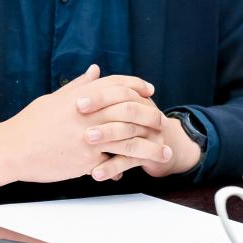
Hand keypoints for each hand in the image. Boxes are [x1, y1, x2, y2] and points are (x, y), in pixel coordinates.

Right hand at [0, 65, 165, 187]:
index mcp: (81, 96)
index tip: (149, 90)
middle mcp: (89, 115)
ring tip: (164, 153)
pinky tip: (137, 169)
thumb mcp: (54, 99)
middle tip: (162, 122)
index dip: (136, 85)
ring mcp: (89, 139)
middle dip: (150, 116)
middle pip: (130, 110)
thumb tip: (95, 70)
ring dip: (150, 147)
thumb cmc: (30, 123)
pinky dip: (126, 166)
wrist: (12, 149)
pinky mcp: (86, 161)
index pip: (117, 84)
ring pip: (129, 140)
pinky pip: (113, 164)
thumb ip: (79, 86)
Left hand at [82, 101, 202, 180]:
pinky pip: (130, 160)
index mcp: (138, 98)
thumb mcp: (120, 108)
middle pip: (126, 108)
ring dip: (107, 136)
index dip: (99, 95)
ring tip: (87, 140)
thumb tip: (92, 68)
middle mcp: (147, 112)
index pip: (120, 90)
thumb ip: (104, 91)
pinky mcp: (151, 154)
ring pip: (128, 132)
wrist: (164, 151)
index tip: (78, 101)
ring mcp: (150, 133)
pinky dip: (112, 167)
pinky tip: (95, 173)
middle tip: (80, 115)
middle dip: (102, 111)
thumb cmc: (133, 126)